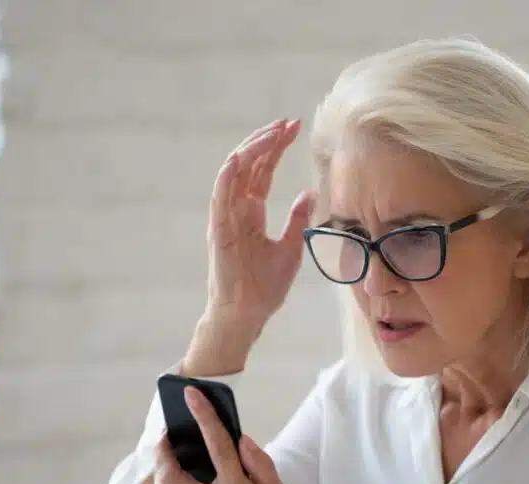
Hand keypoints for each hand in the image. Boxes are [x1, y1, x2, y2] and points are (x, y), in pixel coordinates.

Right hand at [203, 119, 317, 334]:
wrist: (247, 314)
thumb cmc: (265, 286)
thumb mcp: (290, 247)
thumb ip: (297, 219)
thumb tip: (310, 193)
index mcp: (250, 212)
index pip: (263, 170)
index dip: (276, 148)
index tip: (295, 128)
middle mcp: (235, 209)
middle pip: (249, 165)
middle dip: (268, 141)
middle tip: (289, 123)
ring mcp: (225, 218)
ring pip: (233, 172)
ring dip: (252, 149)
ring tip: (272, 132)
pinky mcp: (218, 230)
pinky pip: (220, 196)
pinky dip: (228, 175)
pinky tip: (242, 156)